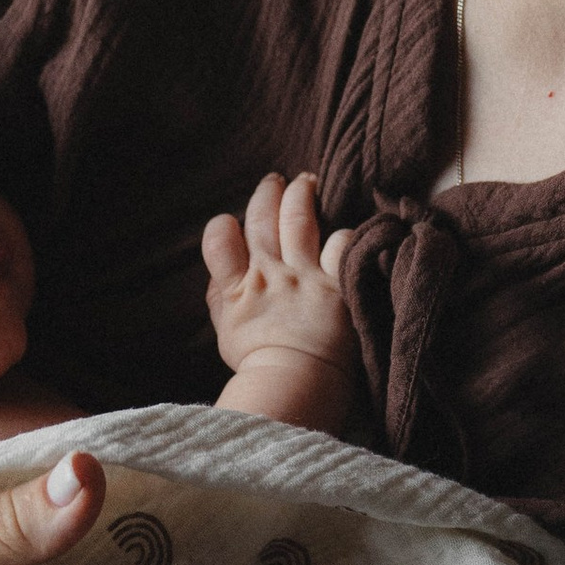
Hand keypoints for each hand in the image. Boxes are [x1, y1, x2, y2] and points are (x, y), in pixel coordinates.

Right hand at [204, 172, 356, 419]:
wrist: (294, 384)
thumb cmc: (259, 366)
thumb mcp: (225, 331)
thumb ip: (221, 296)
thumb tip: (221, 266)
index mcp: (238, 288)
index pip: (219, 239)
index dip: (223, 226)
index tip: (230, 220)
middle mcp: (270, 274)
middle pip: (263, 220)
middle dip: (267, 194)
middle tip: (274, 180)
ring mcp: (305, 277)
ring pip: (299, 220)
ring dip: (300, 196)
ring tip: (306, 182)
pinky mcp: (337, 286)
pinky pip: (342, 246)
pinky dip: (343, 234)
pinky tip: (344, 229)